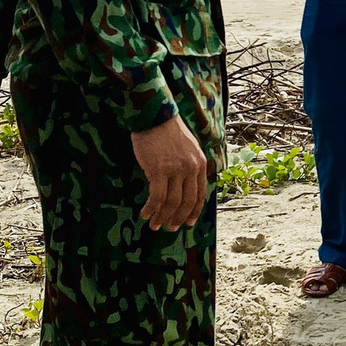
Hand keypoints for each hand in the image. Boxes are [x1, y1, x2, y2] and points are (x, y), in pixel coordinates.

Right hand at [132, 114, 209, 229]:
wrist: (155, 116)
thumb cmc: (168, 131)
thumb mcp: (189, 148)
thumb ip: (190, 166)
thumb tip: (185, 186)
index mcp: (200, 164)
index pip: (200, 194)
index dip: (194, 211)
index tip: (188, 223)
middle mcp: (191, 169)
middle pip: (187, 202)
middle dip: (178, 218)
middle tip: (170, 228)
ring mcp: (176, 170)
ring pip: (171, 203)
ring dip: (162, 217)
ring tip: (154, 225)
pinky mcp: (159, 170)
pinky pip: (156, 197)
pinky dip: (151, 209)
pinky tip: (144, 214)